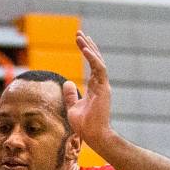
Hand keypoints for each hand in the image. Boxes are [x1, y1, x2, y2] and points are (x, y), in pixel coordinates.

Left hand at [63, 32, 112, 149]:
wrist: (94, 135)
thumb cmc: (84, 125)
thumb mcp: (73, 107)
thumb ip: (70, 95)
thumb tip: (66, 83)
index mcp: (95, 88)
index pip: (92, 66)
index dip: (87, 53)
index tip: (80, 42)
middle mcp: (101, 84)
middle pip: (95, 60)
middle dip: (88, 45)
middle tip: (79, 34)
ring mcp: (103, 85)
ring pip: (97, 61)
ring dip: (89, 48)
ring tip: (80, 37)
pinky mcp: (103, 88)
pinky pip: (99, 68)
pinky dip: (92, 58)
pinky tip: (85, 48)